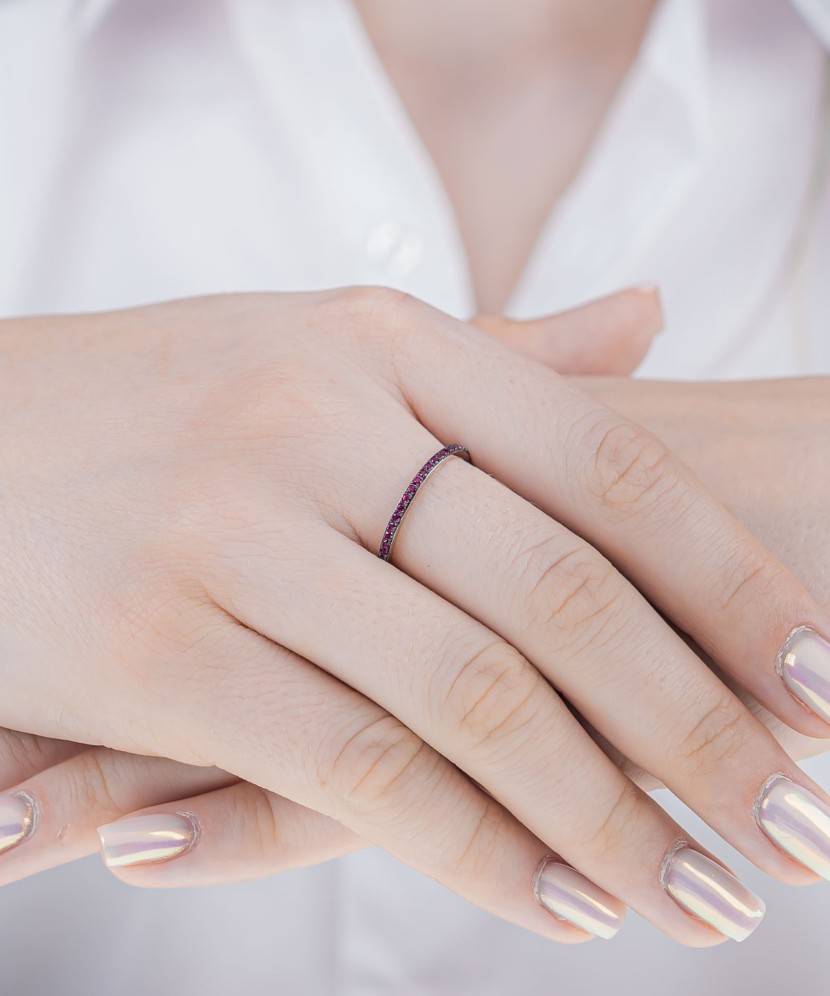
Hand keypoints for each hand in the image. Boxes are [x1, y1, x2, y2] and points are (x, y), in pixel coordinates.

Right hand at [2, 289, 828, 945]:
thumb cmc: (156, 403)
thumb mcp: (325, 346)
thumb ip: (498, 355)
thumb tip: (647, 320)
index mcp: (378, 344)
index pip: (603, 469)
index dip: (731, 584)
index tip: (822, 680)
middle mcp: (317, 424)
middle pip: (561, 593)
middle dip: (703, 722)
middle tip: (800, 819)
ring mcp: (232, 534)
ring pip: (471, 696)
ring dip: (609, 815)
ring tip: (705, 893)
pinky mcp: (155, 648)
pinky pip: (354, 768)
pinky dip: (475, 849)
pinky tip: (561, 902)